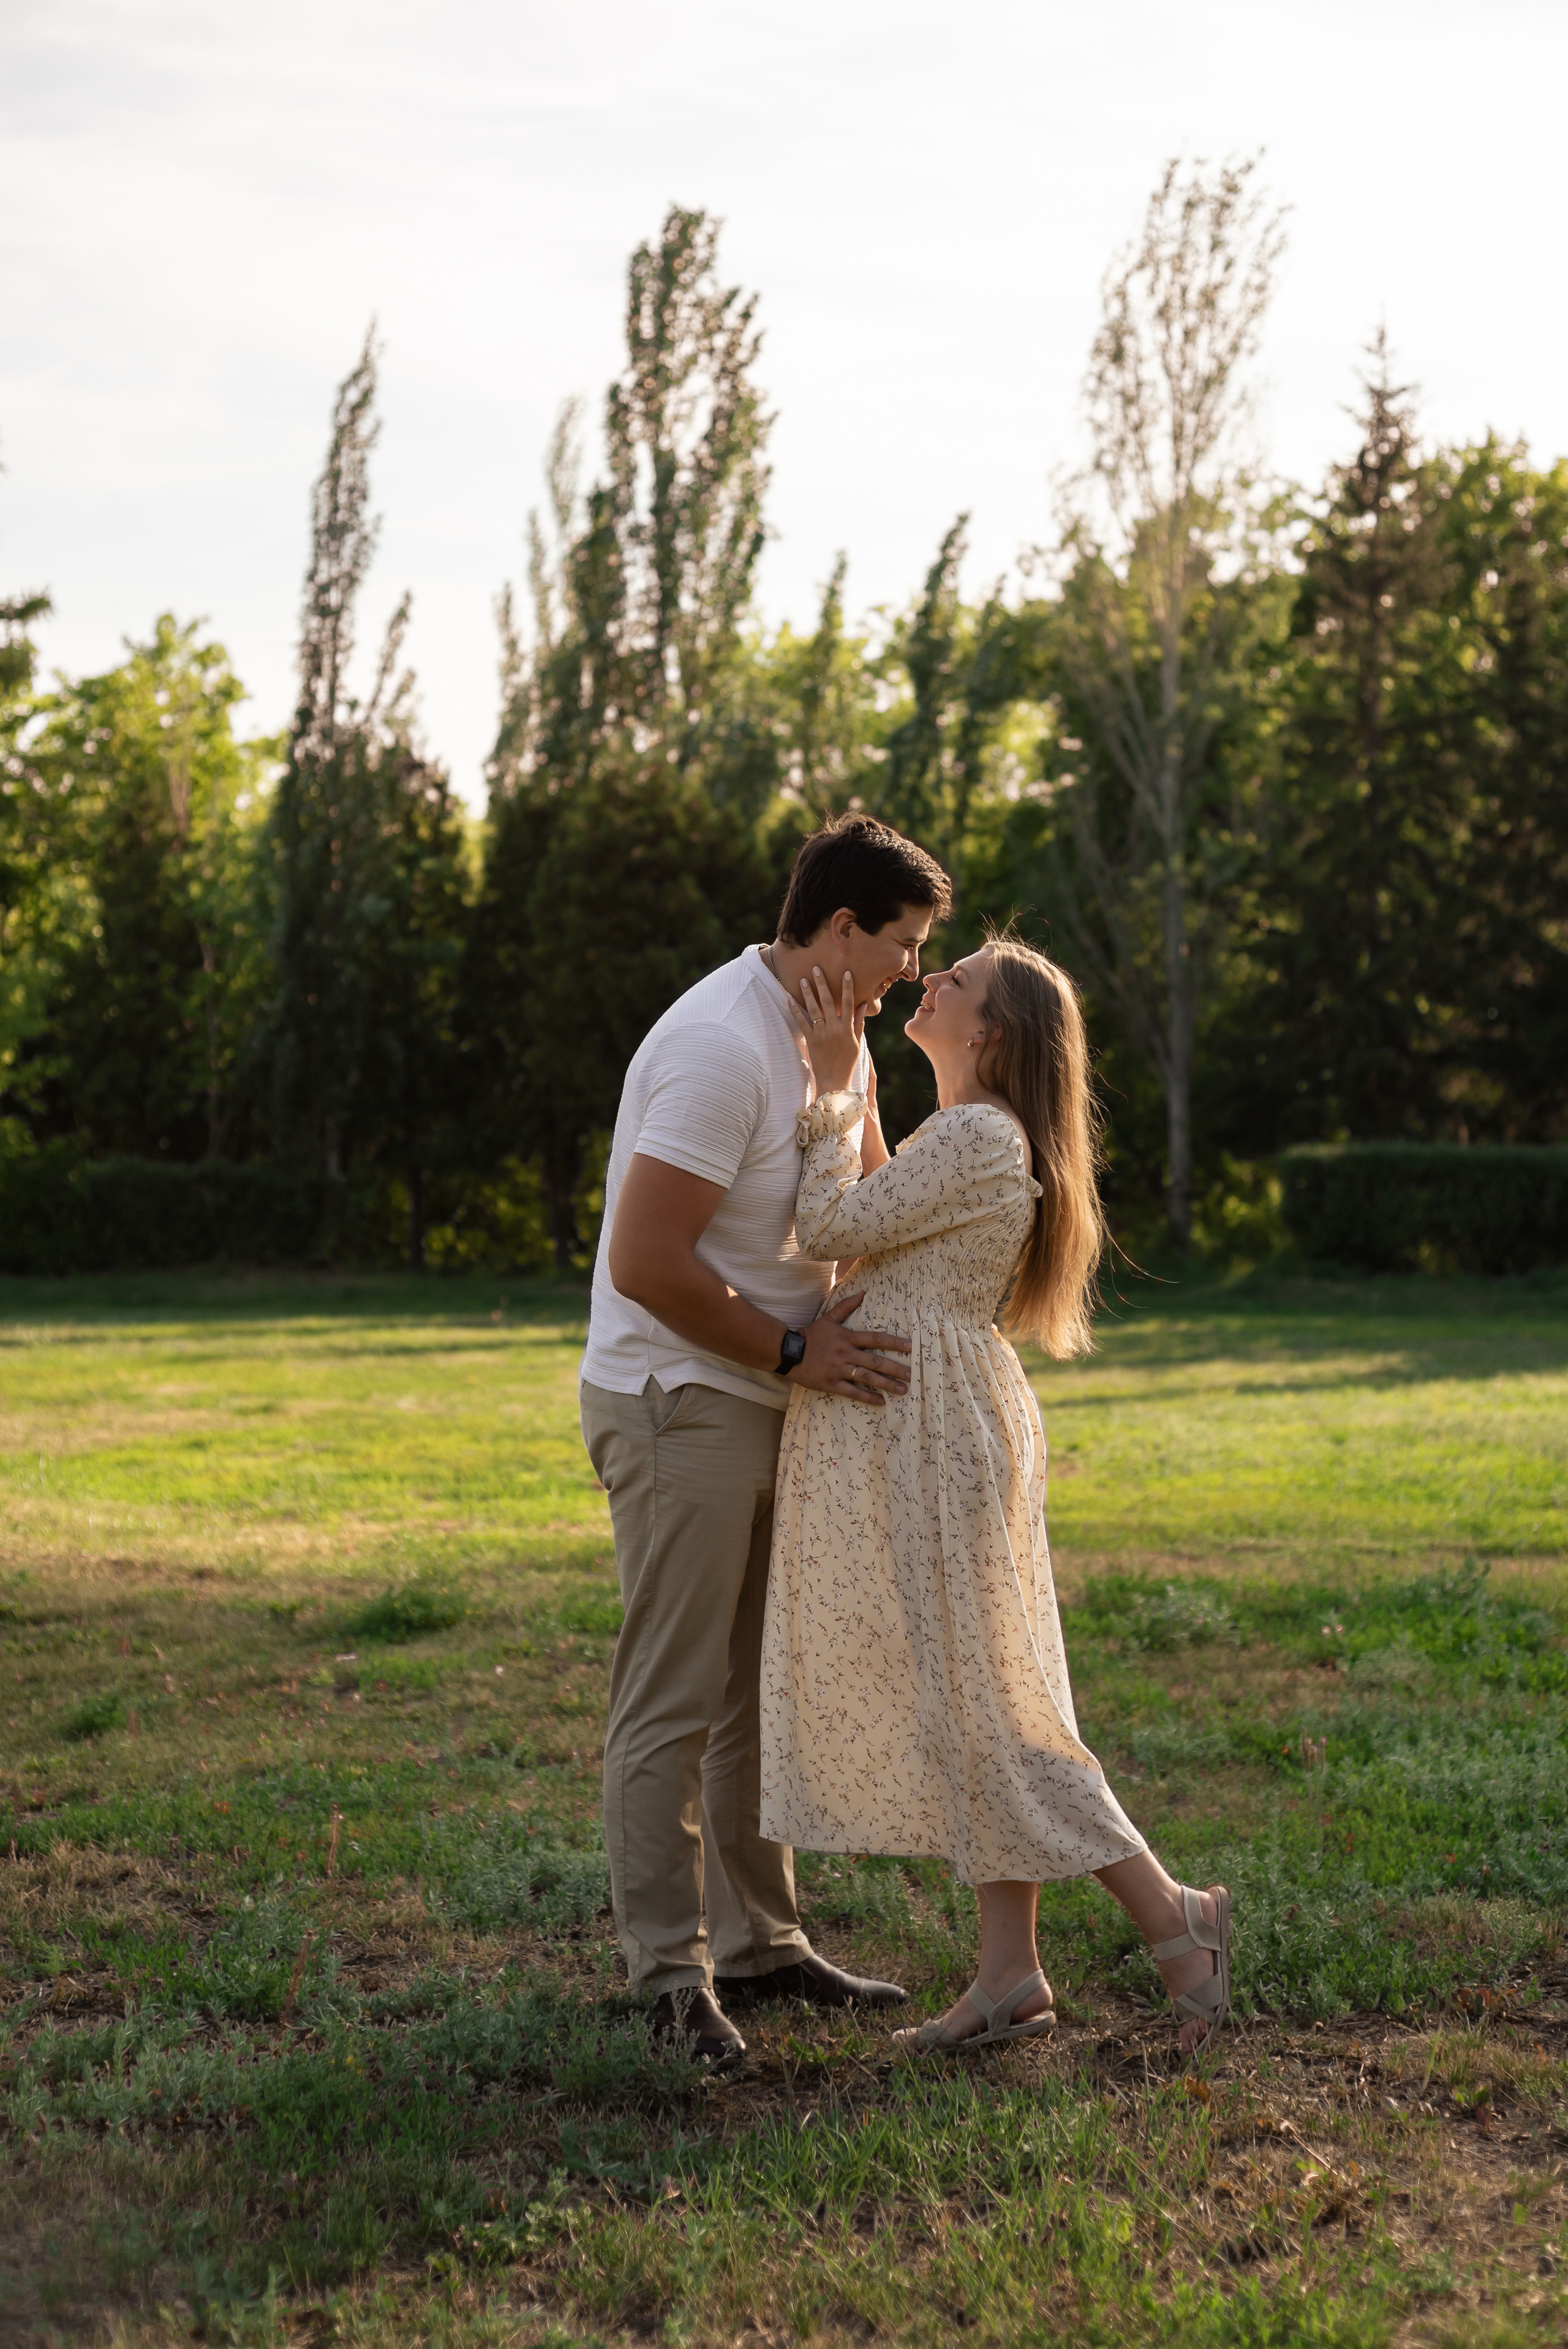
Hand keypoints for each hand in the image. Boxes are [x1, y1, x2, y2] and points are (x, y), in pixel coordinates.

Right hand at [786, 1290, 909, 1406]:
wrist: (788, 1352)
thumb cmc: (811, 1335)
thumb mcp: (828, 1318)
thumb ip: (846, 1306)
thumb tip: (863, 1293)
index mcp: (847, 1338)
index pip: (875, 1339)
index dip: (893, 1343)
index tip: (910, 1347)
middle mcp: (846, 1354)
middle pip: (875, 1362)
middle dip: (895, 1368)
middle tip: (911, 1374)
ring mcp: (839, 1370)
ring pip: (867, 1378)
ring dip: (886, 1384)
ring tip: (902, 1390)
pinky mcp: (831, 1384)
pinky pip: (852, 1392)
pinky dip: (867, 1397)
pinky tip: (881, 1402)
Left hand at [787, 966, 862, 1093]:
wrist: (834, 1080)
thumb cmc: (847, 1061)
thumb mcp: (857, 1042)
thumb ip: (859, 1022)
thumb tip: (862, 1005)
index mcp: (847, 1028)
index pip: (848, 1002)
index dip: (847, 987)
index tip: (846, 973)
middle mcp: (834, 1028)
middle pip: (827, 1001)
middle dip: (822, 983)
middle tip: (816, 968)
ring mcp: (821, 1034)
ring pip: (814, 1009)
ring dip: (807, 993)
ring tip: (802, 979)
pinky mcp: (810, 1040)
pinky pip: (802, 1023)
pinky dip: (795, 1011)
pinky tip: (790, 1000)